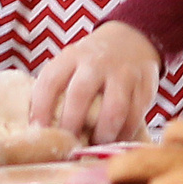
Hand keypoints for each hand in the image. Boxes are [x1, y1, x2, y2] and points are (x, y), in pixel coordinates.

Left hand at [31, 21, 160, 142]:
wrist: (131, 39)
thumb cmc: (91, 62)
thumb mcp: (71, 63)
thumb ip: (58, 88)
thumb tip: (40, 128)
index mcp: (71, 57)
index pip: (49, 81)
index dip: (41, 108)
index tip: (38, 130)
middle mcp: (96, 63)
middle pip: (80, 94)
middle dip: (72, 124)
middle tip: (69, 144)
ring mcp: (122, 74)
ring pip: (114, 109)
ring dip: (103, 133)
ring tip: (96, 145)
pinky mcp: (144, 86)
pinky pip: (136, 115)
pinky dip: (125, 133)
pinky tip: (116, 140)